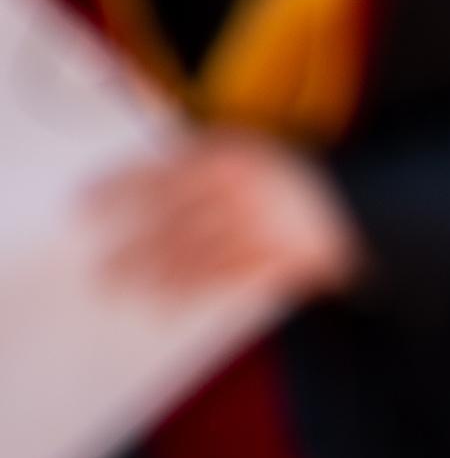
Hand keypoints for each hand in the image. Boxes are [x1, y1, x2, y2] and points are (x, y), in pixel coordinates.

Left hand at [89, 129, 365, 303]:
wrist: (358, 207)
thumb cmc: (293, 179)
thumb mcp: (249, 153)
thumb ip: (199, 162)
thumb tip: (134, 172)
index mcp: (233, 154)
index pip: (163, 171)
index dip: (118, 188)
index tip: (82, 206)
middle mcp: (246, 189)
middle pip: (174, 221)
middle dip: (133, 249)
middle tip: (99, 272)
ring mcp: (267, 225)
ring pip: (198, 254)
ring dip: (158, 276)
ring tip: (127, 291)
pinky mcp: (285, 258)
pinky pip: (230, 276)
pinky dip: (196, 291)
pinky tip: (169, 304)